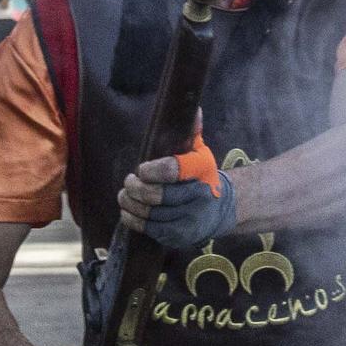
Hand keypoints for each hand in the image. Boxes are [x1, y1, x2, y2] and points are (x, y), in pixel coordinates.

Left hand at [117, 138, 236, 249]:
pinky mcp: (178, 236)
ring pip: (148, 213)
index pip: (171, 170)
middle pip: (155, 195)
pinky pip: (148, 229)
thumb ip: (192, 132)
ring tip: (125, 195)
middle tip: (129, 181)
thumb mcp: (199, 152)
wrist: (220, 209)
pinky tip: (128, 210)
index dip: (151, 170)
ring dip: (129, 203)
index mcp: (200, 170)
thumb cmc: (201, 176)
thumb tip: (192, 108)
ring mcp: (188, 219)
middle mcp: (197, 196)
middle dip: (135, 187)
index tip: (142, 169)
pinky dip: (132, 219)